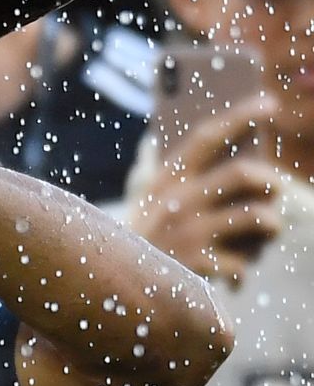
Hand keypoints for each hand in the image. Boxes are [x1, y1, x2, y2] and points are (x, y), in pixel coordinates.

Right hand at [131, 95, 280, 286]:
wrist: (110, 282)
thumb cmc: (143, 236)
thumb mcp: (149, 198)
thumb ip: (171, 171)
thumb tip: (199, 145)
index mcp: (167, 178)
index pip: (207, 137)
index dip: (240, 116)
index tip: (268, 102)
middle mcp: (178, 201)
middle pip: (243, 174)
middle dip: (271, 180)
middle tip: (274, 187)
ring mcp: (189, 233)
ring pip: (257, 216)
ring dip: (271, 224)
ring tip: (267, 229)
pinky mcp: (197, 267)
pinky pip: (244, 263)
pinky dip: (245, 268)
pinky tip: (234, 271)